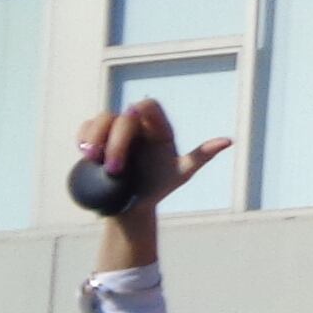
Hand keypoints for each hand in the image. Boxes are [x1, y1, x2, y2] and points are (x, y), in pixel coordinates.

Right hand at [75, 98, 233, 268]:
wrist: (133, 205)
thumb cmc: (161, 187)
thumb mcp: (182, 173)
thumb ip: (201, 156)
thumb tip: (229, 140)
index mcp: (159, 129)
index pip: (150, 106)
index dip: (141, 109)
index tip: (133, 119)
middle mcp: (137, 127)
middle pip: (123, 117)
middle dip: (117, 142)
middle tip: (114, 169)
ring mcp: (115, 132)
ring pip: (102, 118)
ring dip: (95, 136)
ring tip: (93, 158)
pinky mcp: (96, 140)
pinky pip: (86, 128)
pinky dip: (83, 136)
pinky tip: (84, 152)